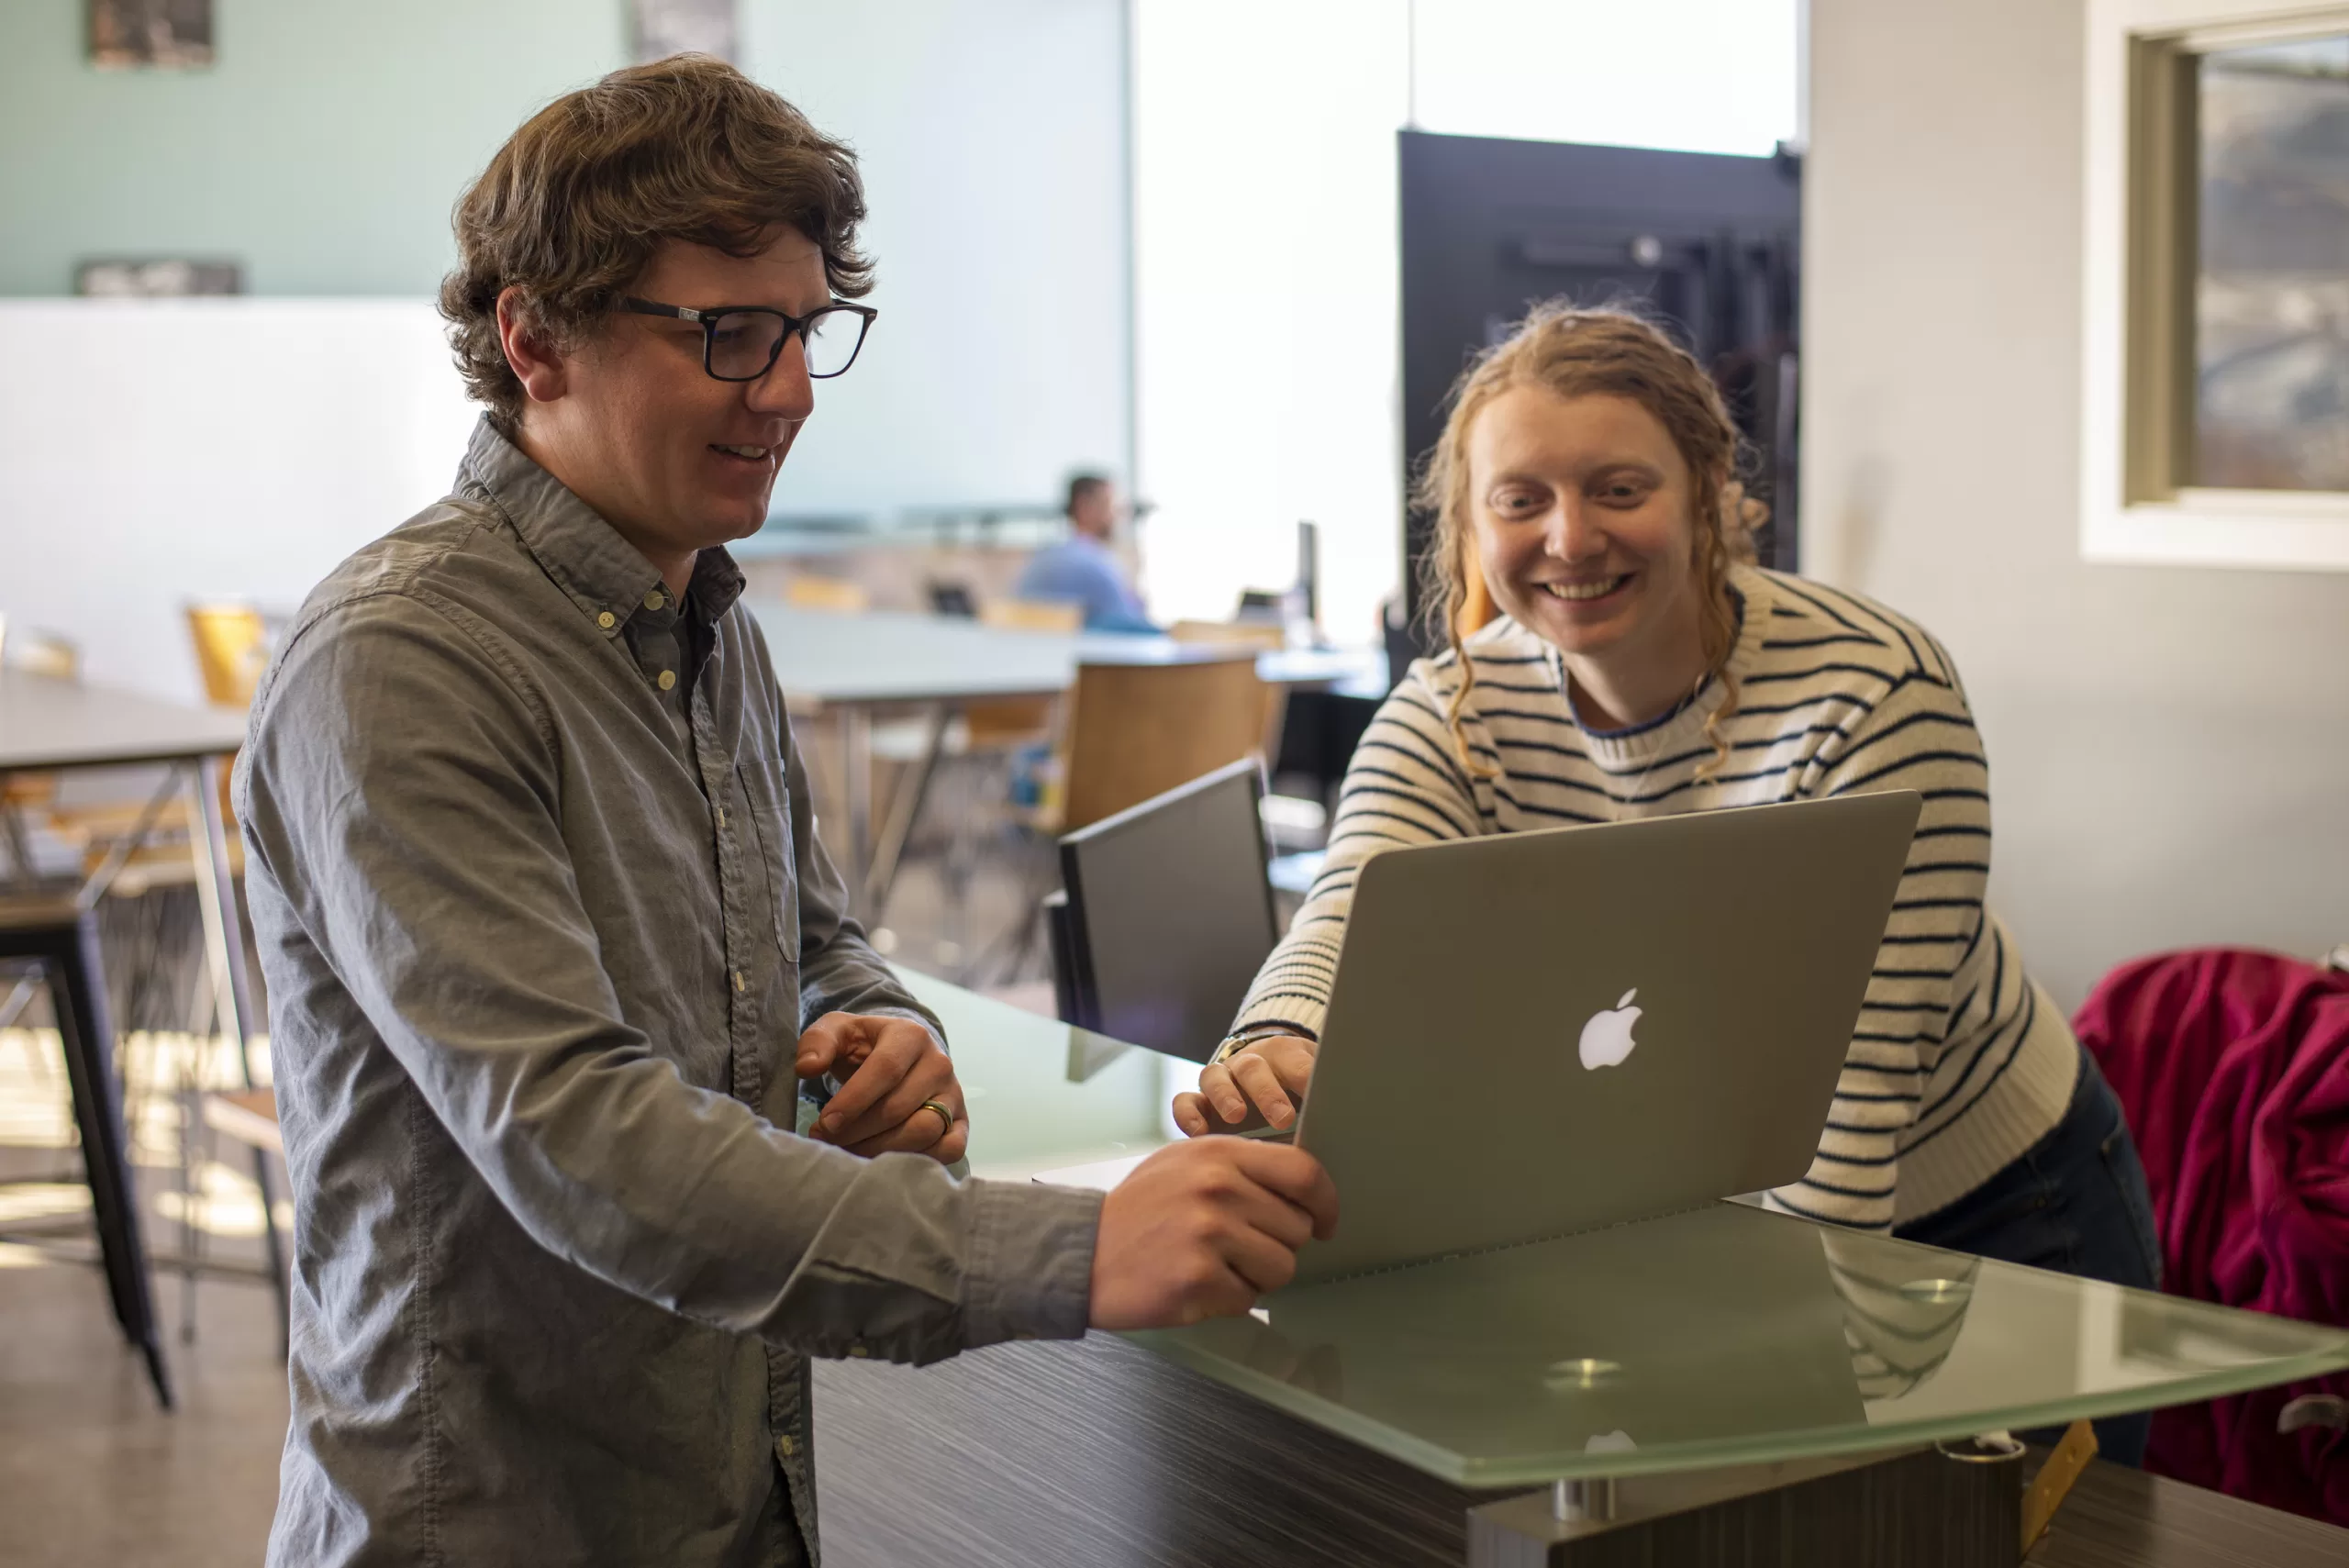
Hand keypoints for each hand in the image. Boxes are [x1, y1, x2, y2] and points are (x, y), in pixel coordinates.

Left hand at [796, 1013, 967, 1163]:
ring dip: (881, 1149)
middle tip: (828, 1141)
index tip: (824, 1124)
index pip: (885, 1070)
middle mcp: (939, 1063)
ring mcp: (954, 1094)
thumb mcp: (838, 1031)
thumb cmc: (863, 1046)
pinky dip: (920, 1161)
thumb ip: (818, 1042)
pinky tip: (885, 1160)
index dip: (853, 1102)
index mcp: (910, 1035)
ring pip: (924, 1131)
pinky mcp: (961, 1121)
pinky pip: (951, 1149)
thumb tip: (806, 1067)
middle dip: (858, 1131)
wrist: (900, 1054)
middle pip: (900, 1107)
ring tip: (850, 1151)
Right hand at [1087, 1138, 1338, 1329]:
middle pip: (1297, 1229)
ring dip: (1255, 1276)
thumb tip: (1299, 1185)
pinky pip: (1249, 1299)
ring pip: (1281, 1268)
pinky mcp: (1198, 1279)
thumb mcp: (1185, 1164)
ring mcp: (1208, 1234)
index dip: (1326, 1203)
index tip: (1325, 1222)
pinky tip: (1195, 1284)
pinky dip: (1228, 1299)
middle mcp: (1217, 1188)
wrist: (1080, 1253)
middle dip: (1276, 1245)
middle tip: (1236, 1248)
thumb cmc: (1137, 1212)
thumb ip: (1238, 1166)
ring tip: (1214, 1266)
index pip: (1304, 1173)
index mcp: (1219, 1154)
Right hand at [1172, 1033, 1317, 1136]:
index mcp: (1284, 1055)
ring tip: (1236, 1118)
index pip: (1292, 1058)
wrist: (1263, 1088)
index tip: (1317, 1094)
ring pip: (1214, 1077)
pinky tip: (1198, 1133)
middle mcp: (1249, 1064)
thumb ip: (1331, 1098)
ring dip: (1225, 1096)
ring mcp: (1220, 1081)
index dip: (1303, 1076)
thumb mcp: (1318, 1093)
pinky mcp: (1198, 1103)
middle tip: (1284, 1119)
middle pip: (1253, 1068)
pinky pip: (1185, 1101)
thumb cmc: (1300, 1100)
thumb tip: (1361, 1112)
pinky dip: (1188, 1113)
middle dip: (1268, 1092)